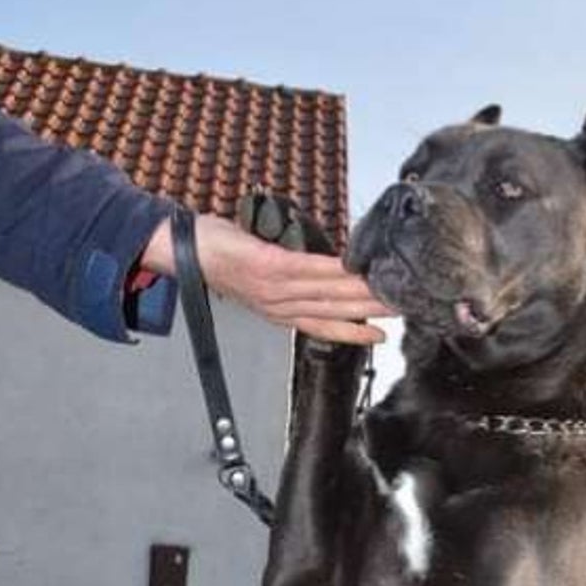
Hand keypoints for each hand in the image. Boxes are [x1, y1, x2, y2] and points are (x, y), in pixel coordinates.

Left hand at [141, 213, 393, 344]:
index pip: (323, 327)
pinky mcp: (269, 267)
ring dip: (361, 292)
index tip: (382, 335)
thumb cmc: (218, 257)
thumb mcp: (255, 280)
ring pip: (327, 294)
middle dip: (370, 311)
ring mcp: (275, 289)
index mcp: (278, 312)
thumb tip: (314, 271)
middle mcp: (280, 306)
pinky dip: (334, 270)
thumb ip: (285, 280)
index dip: (353, 334)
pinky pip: (309, 269)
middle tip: (403, 307)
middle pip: (334, 312)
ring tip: (389, 288)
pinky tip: (354, 267)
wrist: (182, 250)